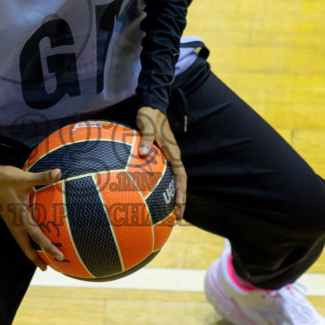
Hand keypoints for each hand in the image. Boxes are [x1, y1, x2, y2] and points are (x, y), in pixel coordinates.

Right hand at [0, 145, 63, 269]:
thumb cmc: (3, 178)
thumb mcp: (24, 177)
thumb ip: (42, 177)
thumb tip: (59, 172)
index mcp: (20, 216)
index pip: (37, 236)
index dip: (49, 247)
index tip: (59, 256)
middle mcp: (14, 222)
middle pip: (25, 246)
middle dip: (35, 258)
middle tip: (46, 268)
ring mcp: (9, 221)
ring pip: (20, 241)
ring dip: (29, 251)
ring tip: (39, 259)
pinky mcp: (7, 217)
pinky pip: (17, 233)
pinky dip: (25, 240)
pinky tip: (30, 238)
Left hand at [135, 106, 186, 220]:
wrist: (151, 106)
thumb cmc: (149, 116)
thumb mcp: (146, 125)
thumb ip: (146, 139)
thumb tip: (142, 153)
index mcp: (173, 153)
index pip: (181, 177)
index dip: (181, 193)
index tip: (179, 206)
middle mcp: (173, 157)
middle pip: (180, 183)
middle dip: (180, 201)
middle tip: (176, 218)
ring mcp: (167, 158)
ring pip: (173, 181)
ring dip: (173, 196)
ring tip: (168, 213)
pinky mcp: (160, 157)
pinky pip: (164, 175)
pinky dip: (162, 187)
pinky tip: (153, 196)